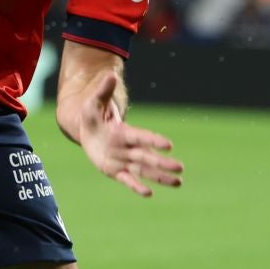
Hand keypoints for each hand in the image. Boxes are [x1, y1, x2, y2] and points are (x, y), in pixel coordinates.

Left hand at [76, 72, 183, 196]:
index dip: (154, 141)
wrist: (88, 130)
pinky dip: (137, 187)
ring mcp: (123, 160)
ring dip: (160, 177)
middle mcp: (128, 148)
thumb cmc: (93, 115)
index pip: (142, 137)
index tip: (169, 145)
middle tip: (181, 168)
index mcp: (124, 132)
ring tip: (179, 182)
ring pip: (144, 170)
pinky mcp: (116, 171)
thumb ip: (103, 92)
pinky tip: (149, 194)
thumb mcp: (94, 102)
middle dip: (163, 163)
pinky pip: (128, 180)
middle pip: (147, 157)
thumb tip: (110, 74)